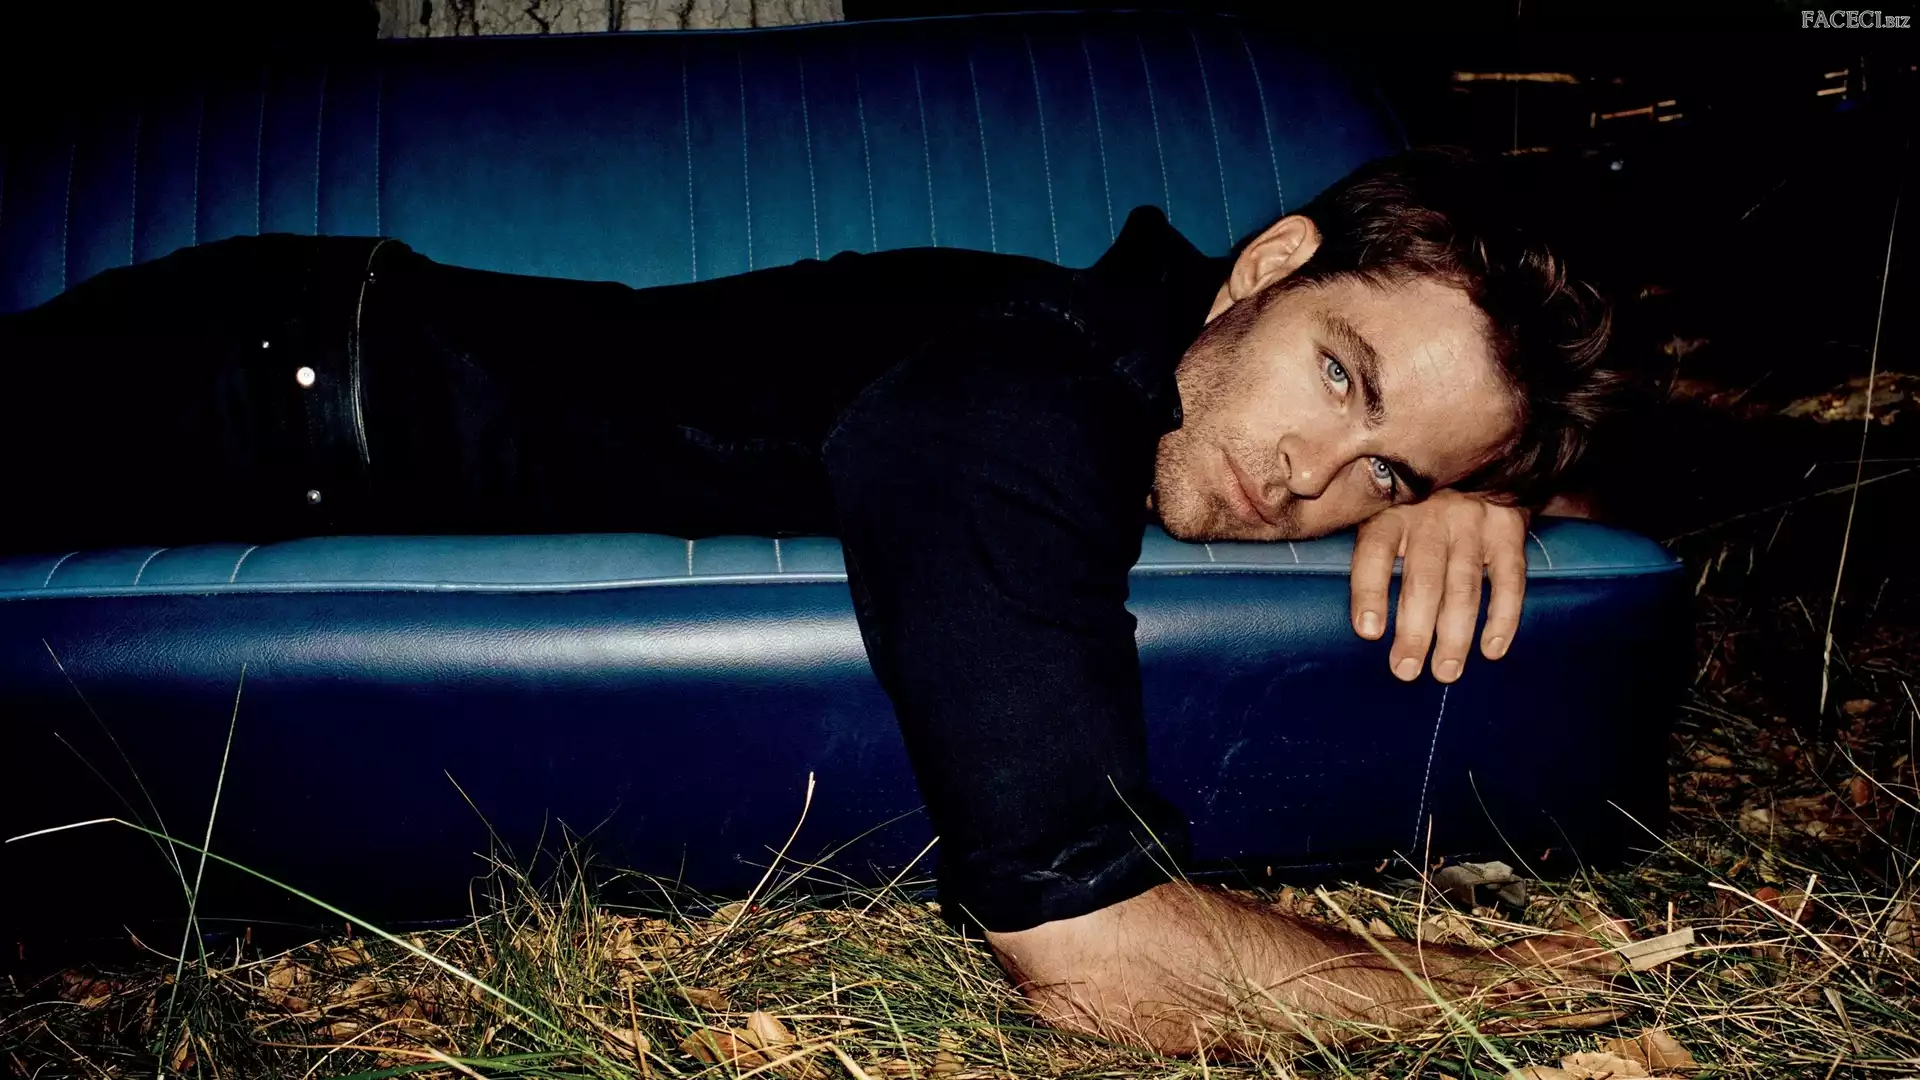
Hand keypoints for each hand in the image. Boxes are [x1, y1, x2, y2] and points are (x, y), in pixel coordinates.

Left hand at [1349, 490, 1528, 682]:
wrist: (1475, 453)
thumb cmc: (1416, 501)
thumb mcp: (1384, 508)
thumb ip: (1369, 549)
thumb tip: (1356, 613)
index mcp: (1390, 512)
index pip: (1375, 553)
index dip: (1369, 593)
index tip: (1368, 632)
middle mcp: (1430, 516)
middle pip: (1423, 580)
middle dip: (1415, 631)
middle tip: (1406, 670)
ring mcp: (1473, 522)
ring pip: (1463, 587)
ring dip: (1455, 635)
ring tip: (1446, 671)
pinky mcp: (1508, 529)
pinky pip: (1509, 579)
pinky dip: (1503, 617)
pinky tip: (1492, 648)